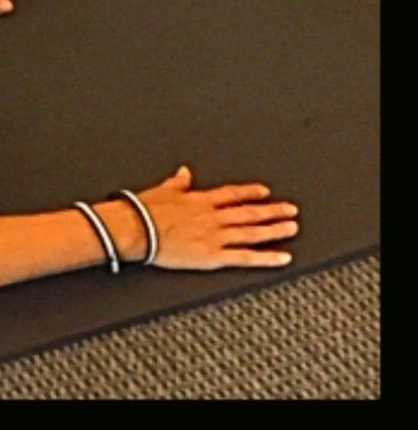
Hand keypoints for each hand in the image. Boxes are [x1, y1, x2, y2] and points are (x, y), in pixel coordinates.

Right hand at [138, 167, 300, 272]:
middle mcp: (212, 217)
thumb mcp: (162, 191)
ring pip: (252, 232)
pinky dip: (266, 258)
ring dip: (274, 230)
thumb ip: (177, 183)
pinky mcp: (214, 256)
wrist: (137, 228)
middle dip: (272, 211)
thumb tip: (184, 172)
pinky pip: (246, 257)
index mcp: (199, 201)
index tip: (265, 192)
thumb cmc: (145, 211)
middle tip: (292, 210)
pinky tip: (283, 258)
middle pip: (248, 213)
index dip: (250, 192)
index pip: (232, 194)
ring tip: (292, 228)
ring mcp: (216, 236)